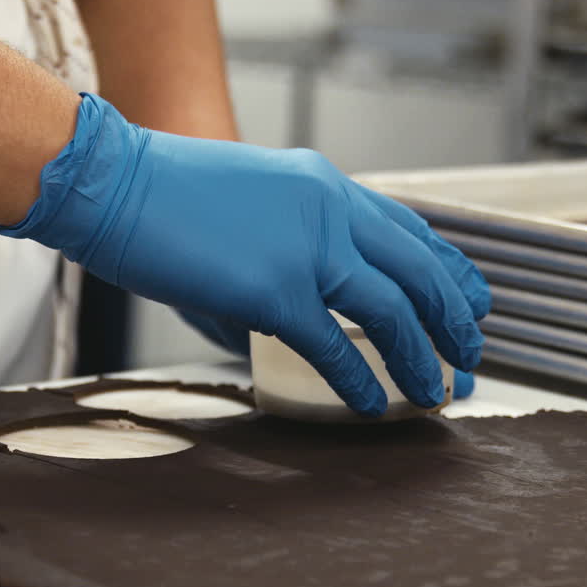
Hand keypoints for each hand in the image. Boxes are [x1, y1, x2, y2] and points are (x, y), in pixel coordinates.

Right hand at [0, 94, 488, 415]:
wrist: (114, 181)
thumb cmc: (164, 194)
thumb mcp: (247, 204)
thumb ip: (284, 253)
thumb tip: (287, 317)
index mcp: (325, 187)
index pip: (410, 231)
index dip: (449, 272)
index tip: (472, 302)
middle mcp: (329, 211)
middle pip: (418, 272)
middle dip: (453, 321)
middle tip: (470, 357)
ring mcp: (306, 249)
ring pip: (391, 310)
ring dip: (420, 356)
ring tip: (436, 391)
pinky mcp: (274, 289)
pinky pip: (333, 345)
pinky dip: (358, 380)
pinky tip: (372, 404)